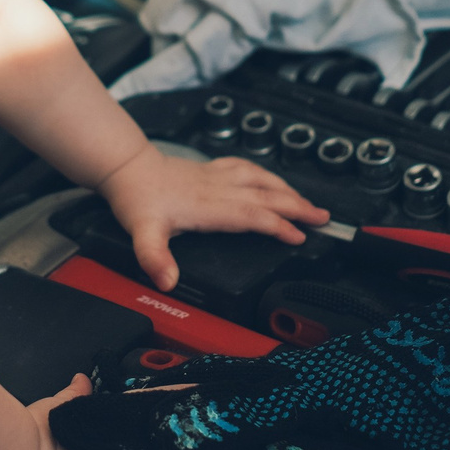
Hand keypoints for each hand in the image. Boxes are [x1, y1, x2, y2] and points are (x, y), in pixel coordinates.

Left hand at [98, 146, 328, 290]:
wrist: (126, 168)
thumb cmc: (136, 199)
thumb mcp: (141, 233)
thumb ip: (155, 258)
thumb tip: (167, 281)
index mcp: (209, 206)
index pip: (253, 215)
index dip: (278, 226)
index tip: (299, 237)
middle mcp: (219, 189)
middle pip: (267, 196)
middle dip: (297, 207)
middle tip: (323, 219)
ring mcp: (217, 177)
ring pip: (261, 180)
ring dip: (287, 190)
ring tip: (308, 203)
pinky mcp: (210, 170)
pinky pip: (246, 168)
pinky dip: (266, 175)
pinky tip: (271, 180)